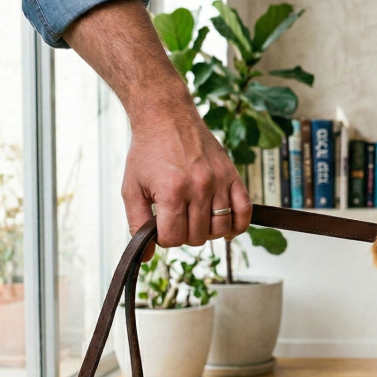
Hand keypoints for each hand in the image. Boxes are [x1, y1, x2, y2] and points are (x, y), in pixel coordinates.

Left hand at [122, 91, 251, 250]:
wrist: (167, 118)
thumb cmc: (148, 152)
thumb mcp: (132, 189)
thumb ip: (137, 224)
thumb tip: (146, 258)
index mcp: (172, 191)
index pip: (173, 238)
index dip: (164, 239)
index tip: (161, 227)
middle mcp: (198, 187)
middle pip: (197, 237)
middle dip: (184, 235)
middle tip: (176, 220)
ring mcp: (219, 181)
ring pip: (221, 228)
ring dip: (207, 232)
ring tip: (196, 221)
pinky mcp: (233, 175)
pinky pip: (244, 210)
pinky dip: (238, 226)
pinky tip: (226, 229)